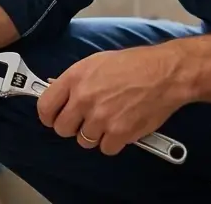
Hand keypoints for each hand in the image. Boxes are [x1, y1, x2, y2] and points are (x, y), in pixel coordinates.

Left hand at [37, 44, 188, 155]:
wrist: (165, 73)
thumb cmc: (135, 64)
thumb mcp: (97, 62)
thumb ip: (76, 80)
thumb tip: (63, 95)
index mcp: (75, 78)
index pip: (45, 106)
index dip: (49, 116)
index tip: (54, 118)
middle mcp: (84, 99)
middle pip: (62, 129)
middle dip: (73, 127)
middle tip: (85, 120)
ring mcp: (101, 118)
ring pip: (84, 141)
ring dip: (95, 134)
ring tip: (110, 119)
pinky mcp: (118, 133)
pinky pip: (105, 148)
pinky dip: (113, 142)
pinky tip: (122, 127)